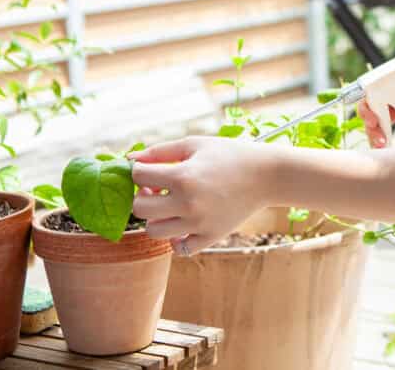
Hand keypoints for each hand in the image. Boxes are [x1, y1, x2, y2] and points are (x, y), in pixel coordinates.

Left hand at [128, 137, 274, 255]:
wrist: (266, 175)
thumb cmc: (229, 154)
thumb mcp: (194, 144)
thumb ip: (159, 151)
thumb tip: (128, 160)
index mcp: (182, 176)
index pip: (138, 177)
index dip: (139, 172)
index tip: (149, 170)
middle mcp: (188, 203)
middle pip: (140, 208)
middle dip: (143, 196)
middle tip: (157, 189)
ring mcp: (199, 223)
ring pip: (154, 231)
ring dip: (156, 217)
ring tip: (170, 205)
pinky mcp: (210, 237)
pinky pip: (179, 249)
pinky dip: (175, 240)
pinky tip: (182, 224)